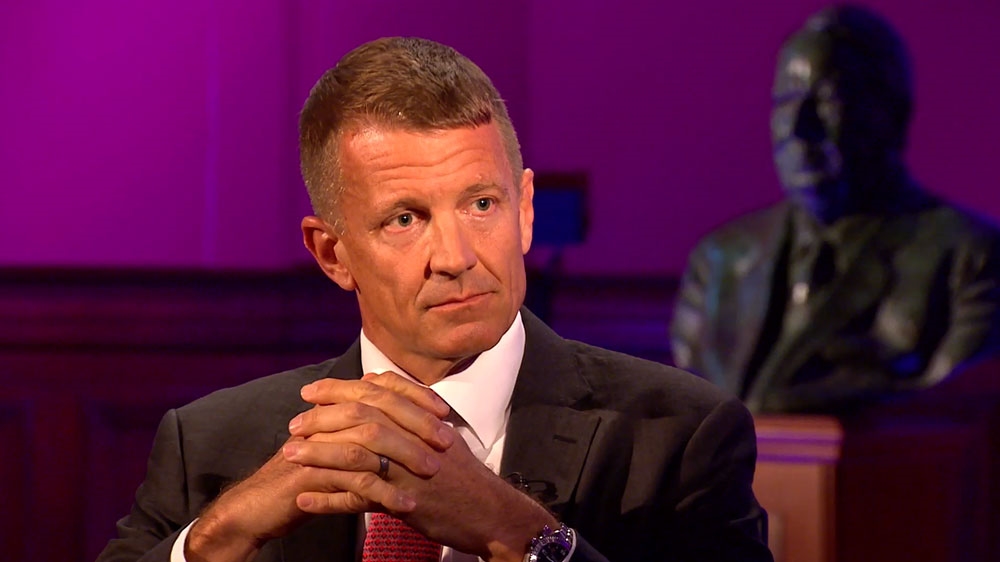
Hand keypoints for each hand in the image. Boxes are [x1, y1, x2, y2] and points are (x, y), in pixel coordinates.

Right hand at [184, 373, 453, 561]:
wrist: (259, 507)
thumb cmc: (304, 480)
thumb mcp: (337, 453)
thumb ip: (363, 435)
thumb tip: (404, 423)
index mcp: (334, 411)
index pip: (380, 390)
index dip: (415, 397)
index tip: (445, 412)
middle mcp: (325, 422)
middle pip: (378, 411)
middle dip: (416, 425)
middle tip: (446, 442)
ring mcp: (316, 446)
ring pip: (368, 444)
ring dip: (405, 458)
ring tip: (432, 473)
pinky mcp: (310, 476)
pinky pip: (353, 482)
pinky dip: (384, 494)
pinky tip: (406, 506)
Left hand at [290, 372, 557, 561]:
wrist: (491, 512)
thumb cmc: (463, 475)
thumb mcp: (439, 433)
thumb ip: (408, 406)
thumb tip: (373, 381)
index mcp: (423, 419)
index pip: (376, 393)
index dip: (339, 389)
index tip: (310, 391)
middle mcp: (417, 439)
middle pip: (362, 418)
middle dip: (322, 418)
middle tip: (294, 424)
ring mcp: (412, 470)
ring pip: (358, 455)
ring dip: (319, 454)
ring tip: (289, 456)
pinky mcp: (408, 502)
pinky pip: (361, 499)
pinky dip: (330, 500)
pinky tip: (305, 500)